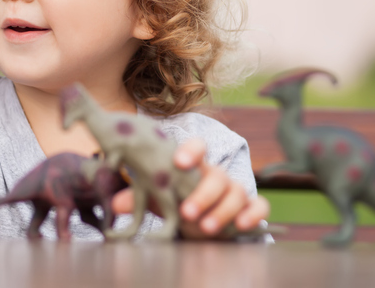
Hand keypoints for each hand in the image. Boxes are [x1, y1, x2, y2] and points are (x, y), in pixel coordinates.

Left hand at [111, 138, 269, 238]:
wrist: (202, 222)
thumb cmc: (178, 201)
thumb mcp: (159, 200)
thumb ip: (140, 197)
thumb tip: (116, 203)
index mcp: (194, 166)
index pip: (197, 147)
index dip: (190, 151)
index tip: (179, 162)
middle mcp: (216, 175)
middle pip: (217, 175)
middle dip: (202, 194)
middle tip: (186, 212)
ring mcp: (234, 190)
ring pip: (237, 192)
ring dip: (222, 210)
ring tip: (204, 228)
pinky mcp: (249, 207)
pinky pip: (259, 205)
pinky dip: (252, 214)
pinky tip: (241, 226)